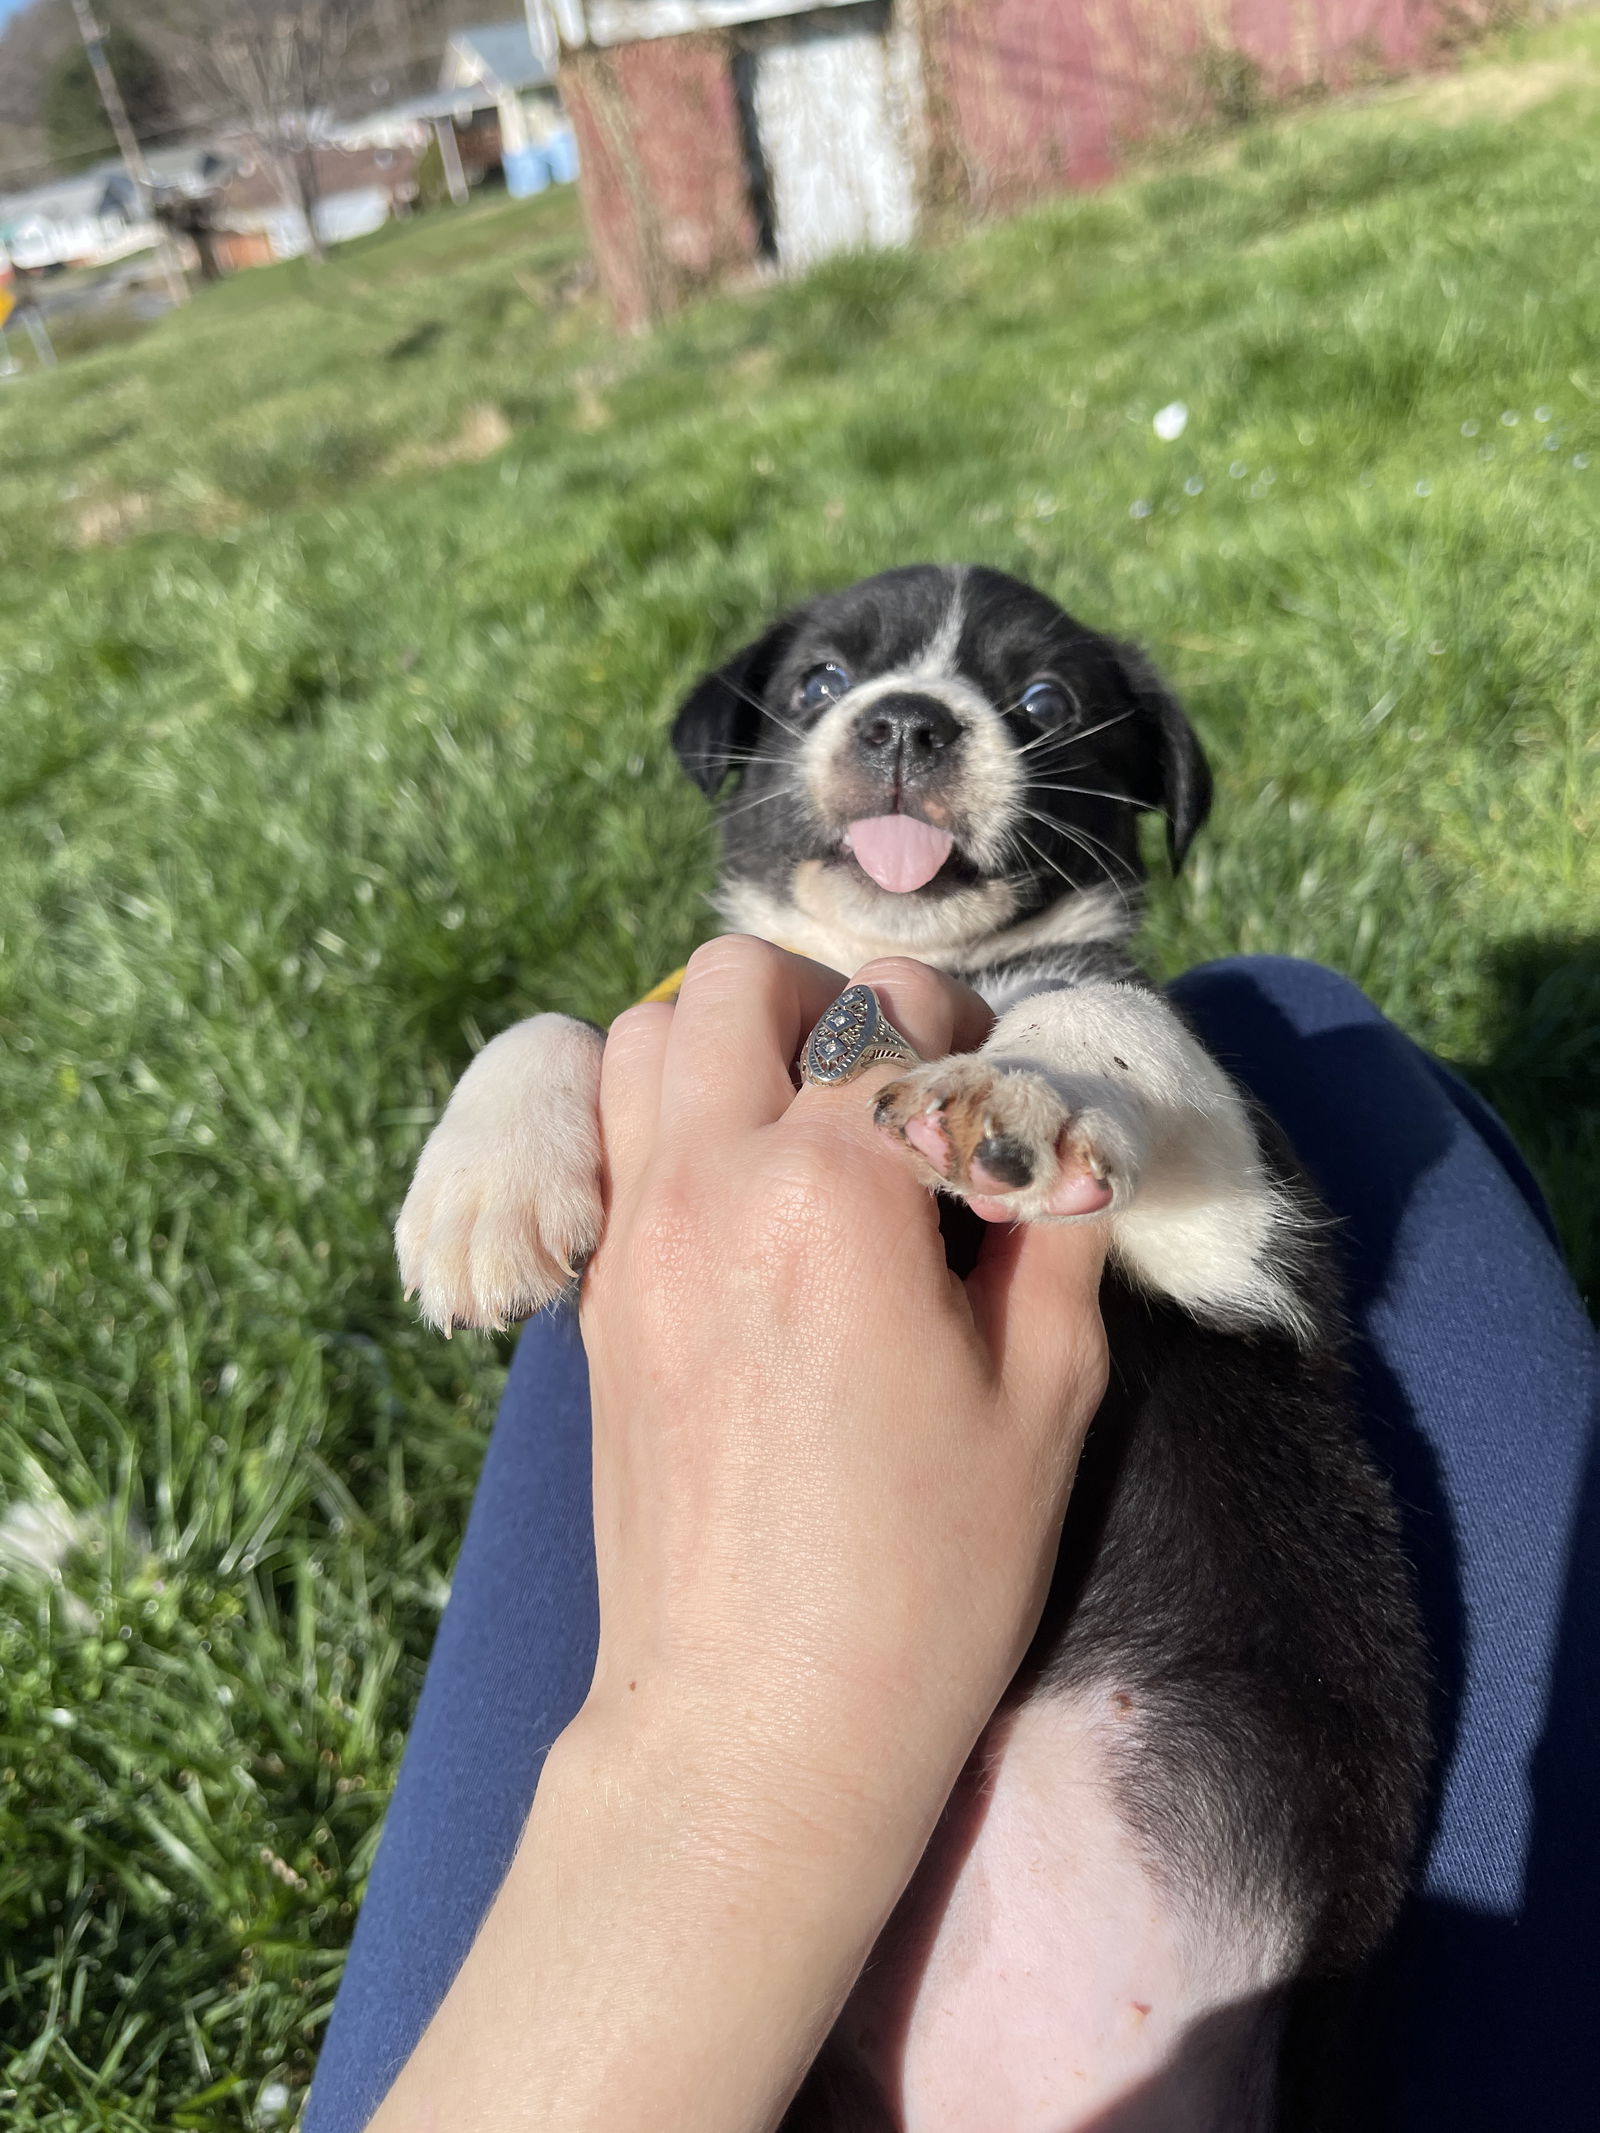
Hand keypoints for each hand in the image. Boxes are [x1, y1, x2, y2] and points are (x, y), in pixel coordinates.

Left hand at [581, 936, 1108, 1823]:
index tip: (1002, 1108)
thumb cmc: (926, 1578)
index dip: (971, 1034)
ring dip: (732, 1042)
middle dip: (831, 1002)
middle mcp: (706, 1184)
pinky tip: (743, 1197)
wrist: (755, 1726)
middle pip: (737, 981)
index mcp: (832, 1193)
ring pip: (642, 1037)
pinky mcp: (595, 1297)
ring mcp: (631, 1237)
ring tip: (810, 1123)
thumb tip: (1055, 1123)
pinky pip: (602, 1138)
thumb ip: (1052, 1221)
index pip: (896, 1016)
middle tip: (897, 1089)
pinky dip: (665, 1114)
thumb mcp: (1047, 1396)